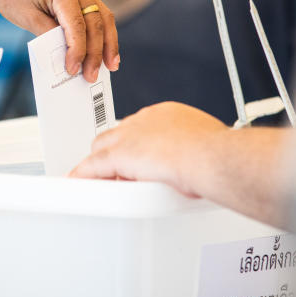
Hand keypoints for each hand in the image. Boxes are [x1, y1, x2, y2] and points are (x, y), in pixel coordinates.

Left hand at [0, 0, 118, 82]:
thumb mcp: (27, 18)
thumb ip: (49, 36)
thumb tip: (69, 57)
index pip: (77, 25)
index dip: (78, 51)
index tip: (73, 70)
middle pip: (95, 22)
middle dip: (96, 52)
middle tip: (92, 76)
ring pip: (103, 17)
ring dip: (108, 43)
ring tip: (111, 66)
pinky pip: (96, 13)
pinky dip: (101, 32)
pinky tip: (104, 50)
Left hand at [69, 102, 227, 197]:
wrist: (212, 157)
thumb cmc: (216, 154)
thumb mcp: (204, 146)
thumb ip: (191, 151)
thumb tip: (194, 165)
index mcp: (166, 114)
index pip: (140, 128)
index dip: (137, 145)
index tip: (139, 158)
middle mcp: (145, 120)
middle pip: (117, 134)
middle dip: (115, 153)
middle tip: (118, 172)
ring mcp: (130, 136)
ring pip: (102, 148)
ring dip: (100, 165)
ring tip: (101, 181)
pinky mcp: (118, 155)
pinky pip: (93, 165)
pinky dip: (84, 175)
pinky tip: (79, 182)